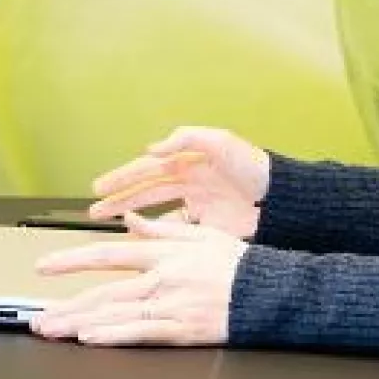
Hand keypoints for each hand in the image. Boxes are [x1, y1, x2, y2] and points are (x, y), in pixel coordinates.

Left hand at [28, 213, 245, 346]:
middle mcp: (162, 278)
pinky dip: (114, 335)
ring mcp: (172, 305)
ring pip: (115, 313)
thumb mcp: (201, 235)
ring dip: (79, 322)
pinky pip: (141, 332)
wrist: (275, 292)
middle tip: (39, 315)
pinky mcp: (184, 329)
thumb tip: (131, 222)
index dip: (71, 260)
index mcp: (164, 253)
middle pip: (104, 291)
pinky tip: (91, 338)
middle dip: (67, 304)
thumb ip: (162, 229)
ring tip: (53, 330)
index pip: (106, 254)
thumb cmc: (241, 265)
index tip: (44, 266)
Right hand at [87, 125, 268, 238]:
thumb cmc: (254, 167)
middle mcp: (188, 184)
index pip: (146, 169)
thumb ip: (185, 139)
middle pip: (145, 193)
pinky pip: (176, 231)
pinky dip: (158, 235)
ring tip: (109, 223)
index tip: (99, 187)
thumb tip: (151, 148)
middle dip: (118, 200)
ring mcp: (197, 207)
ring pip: (155, 213)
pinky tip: (144, 238)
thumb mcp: (220, 142)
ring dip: (132, 217)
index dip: (122, 178)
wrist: (283, 200)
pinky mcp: (208, 227)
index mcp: (188, 162)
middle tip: (94, 209)